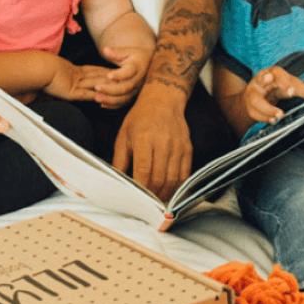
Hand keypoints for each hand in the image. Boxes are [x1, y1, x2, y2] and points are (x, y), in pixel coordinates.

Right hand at [43, 58, 113, 101]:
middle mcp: (78, 75)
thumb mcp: (53, 71)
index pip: (94, 70)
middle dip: (112, 76)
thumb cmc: (42, 69)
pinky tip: (103, 98)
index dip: (105, 71)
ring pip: (96, 83)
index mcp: (74, 70)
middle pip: (99, 75)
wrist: (38, 69)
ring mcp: (76, 83)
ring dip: (108, 85)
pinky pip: (86, 94)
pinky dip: (95, 95)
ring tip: (120, 86)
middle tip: (125, 76)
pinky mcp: (72, 92)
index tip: (115, 70)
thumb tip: (61, 75)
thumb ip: (60, 74)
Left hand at [94, 47, 152, 108]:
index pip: (129, 71)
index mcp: (137, 66)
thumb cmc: (137, 56)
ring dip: (110, 100)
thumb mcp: (128, 51)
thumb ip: (117, 52)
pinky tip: (103, 104)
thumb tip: (105, 50)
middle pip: (125, 87)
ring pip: (125, 98)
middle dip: (110, 89)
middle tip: (96, 87)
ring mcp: (137, 89)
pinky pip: (124, 103)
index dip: (119, 74)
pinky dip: (113, 105)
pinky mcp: (135, 96)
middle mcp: (139, 80)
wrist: (150, 64)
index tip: (108, 75)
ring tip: (97, 98)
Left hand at [112, 83, 191, 200]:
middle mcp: (163, 142)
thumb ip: (119, 161)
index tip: (135, 199)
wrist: (163, 100)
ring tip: (156, 200)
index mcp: (144, 138)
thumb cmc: (140, 118)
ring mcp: (177, 145)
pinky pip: (184, 173)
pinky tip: (169, 190)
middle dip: (151, 195)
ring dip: (164, 194)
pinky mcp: (187, 148)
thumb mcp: (123, 136)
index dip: (140, 188)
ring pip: (173, 179)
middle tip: (145, 204)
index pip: (143, 170)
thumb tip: (116, 182)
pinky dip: (177, 186)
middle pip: (159, 177)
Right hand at [244, 67, 303, 124]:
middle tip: (287, 93)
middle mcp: (260, 81)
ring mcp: (253, 93)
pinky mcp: (249, 105)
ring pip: (256, 100)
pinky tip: (272, 120)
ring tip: (279, 115)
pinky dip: (263, 117)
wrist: (257, 94)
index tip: (292, 91)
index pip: (277, 73)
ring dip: (268, 109)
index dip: (284, 82)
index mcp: (272, 73)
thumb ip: (303, 90)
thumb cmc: (277, 87)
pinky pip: (254, 112)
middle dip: (269, 85)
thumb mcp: (290, 85)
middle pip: (262, 79)